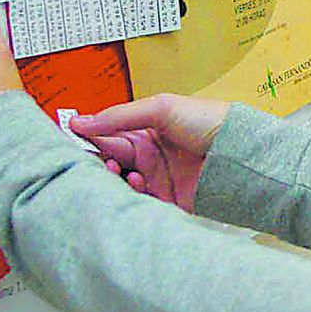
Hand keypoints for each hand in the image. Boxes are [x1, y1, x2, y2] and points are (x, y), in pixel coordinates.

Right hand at [71, 94, 227, 212]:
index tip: (70, 141)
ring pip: (122, 185)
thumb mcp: (161, 108)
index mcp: (145, 133)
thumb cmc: (208, 120)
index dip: (89, 139)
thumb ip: (119, 116)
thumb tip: (80, 121)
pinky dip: (133, 195)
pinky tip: (137, 182)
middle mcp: (149, 157)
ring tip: (115, 170)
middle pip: (111, 162)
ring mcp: (158, 179)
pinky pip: (142, 203)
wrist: (240, 149)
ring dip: (114, 178)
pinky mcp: (169, 201)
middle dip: (99, 162)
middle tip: (98, 160)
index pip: (108, 137)